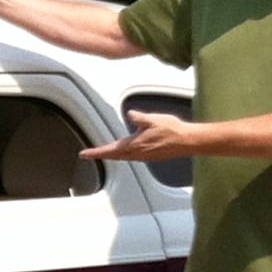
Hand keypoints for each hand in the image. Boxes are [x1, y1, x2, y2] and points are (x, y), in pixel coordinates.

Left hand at [80, 109, 195, 162]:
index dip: (95, 152)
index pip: (109, 150)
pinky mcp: (150, 156)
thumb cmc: (172, 130)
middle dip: (100, 154)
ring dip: (112, 155)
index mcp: (134, 145)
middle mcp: (137, 154)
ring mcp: (144, 157)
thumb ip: (139, 118)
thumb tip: (129, 114)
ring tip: (103, 152)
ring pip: (122, 157)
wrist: (187, 141)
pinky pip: (132, 157)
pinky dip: (123, 154)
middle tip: (88, 154)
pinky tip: (124, 151)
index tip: (84, 154)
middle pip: (114, 155)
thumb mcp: (152, 120)